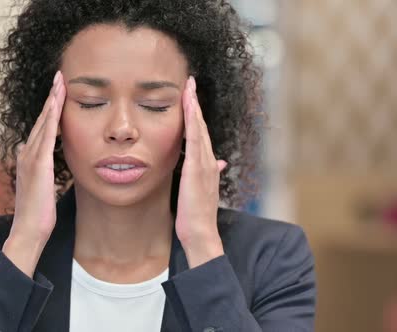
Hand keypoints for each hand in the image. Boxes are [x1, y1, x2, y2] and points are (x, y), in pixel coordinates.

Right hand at [4, 71, 65, 264]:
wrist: (29, 229)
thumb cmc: (38, 212)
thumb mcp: (42, 186)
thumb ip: (43, 170)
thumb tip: (45, 161)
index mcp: (28, 157)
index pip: (41, 127)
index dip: (50, 108)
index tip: (58, 91)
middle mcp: (26, 153)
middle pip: (41, 119)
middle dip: (51, 96)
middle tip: (60, 76)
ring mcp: (30, 157)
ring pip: (43, 122)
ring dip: (52, 101)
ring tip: (60, 81)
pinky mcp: (38, 164)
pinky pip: (46, 136)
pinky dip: (51, 118)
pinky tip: (57, 104)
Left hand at [175, 76, 226, 267]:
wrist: (200, 232)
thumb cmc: (197, 215)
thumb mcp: (201, 189)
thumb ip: (208, 173)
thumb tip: (220, 163)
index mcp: (207, 165)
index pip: (202, 133)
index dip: (196, 114)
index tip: (190, 96)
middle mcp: (208, 161)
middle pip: (202, 126)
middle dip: (195, 103)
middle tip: (190, 81)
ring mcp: (204, 164)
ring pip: (200, 129)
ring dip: (194, 106)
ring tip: (189, 86)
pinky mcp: (197, 169)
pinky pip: (195, 140)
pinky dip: (193, 123)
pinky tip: (189, 108)